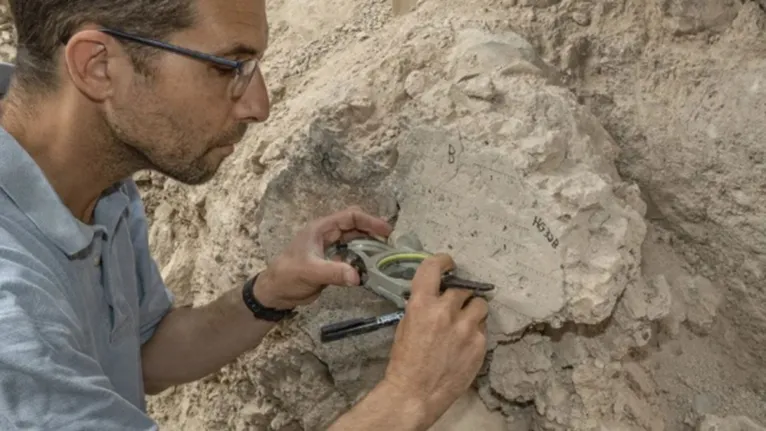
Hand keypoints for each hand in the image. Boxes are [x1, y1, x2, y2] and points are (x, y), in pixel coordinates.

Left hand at [254, 206, 392, 309]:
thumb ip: (334, 272)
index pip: (350, 217)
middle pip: (355, 227)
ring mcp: (329, 249)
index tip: (386, 231)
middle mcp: (327, 235)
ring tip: (385, 255)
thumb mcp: (310, 271)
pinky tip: (371, 268)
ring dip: (369, 247)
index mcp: (321, 229)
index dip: (369, 221)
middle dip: (372, 232)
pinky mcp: (331, 263)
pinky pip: (351, 257)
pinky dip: (362, 260)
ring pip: (354, 242)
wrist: (276, 293)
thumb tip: (357, 277)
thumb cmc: (288, 275)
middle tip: (390, 243)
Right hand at [382, 253, 488, 424]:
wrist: (415, 393)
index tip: (448, 263)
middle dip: (459, 294)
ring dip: (472, 309)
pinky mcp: (479, 344)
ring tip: (465, 322)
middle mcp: (446, 312)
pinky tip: (465, 343)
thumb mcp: (405, 325)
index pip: (434, 268)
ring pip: (480, 305)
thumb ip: (421, 307)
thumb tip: (434, 296)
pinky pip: (483, 328)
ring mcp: (466, 328)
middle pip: (463, 288)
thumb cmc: (404, 361)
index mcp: (422, 304)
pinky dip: (475, 331)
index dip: (443, 261)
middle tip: (454, 304)